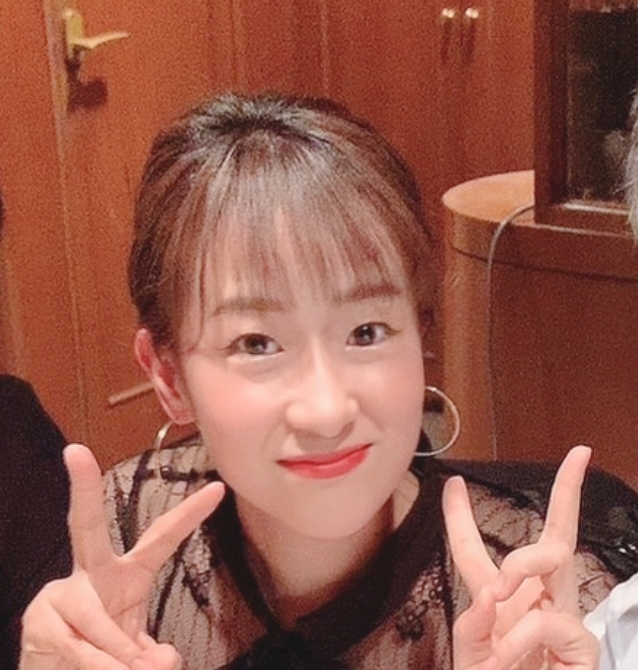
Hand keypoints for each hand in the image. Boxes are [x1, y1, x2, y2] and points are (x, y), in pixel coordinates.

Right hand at [20, 443, 223, 669]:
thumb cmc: (103, 654)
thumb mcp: (135, 650)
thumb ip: (151, 653)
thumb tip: (165, 662)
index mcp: (126, 574)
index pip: (162, 538)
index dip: (191, 515)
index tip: (218, 489)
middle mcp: (90, 573)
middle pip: (85, 526)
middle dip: (82, 489)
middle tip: (75, 452)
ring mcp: (60, 594)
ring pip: (97, 620)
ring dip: (118, 655)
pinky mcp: (39, 620)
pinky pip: (80, 647)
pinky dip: (101, 667)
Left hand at [443, 445, 595, 668]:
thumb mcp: (471, 658)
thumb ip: (471, 626)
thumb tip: (489, 594)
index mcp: (501, 600)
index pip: (476, 551)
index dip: (461, 516)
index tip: (453, 483)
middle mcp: (536, 600)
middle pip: (554, 536)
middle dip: (568, 491)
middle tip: (579, 455)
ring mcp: (563, 618)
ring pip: (553, 555)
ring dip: (519, 566)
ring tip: (498, 595)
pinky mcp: (583, 646)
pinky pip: (549, 620)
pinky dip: (519, 638)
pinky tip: (506, 658)